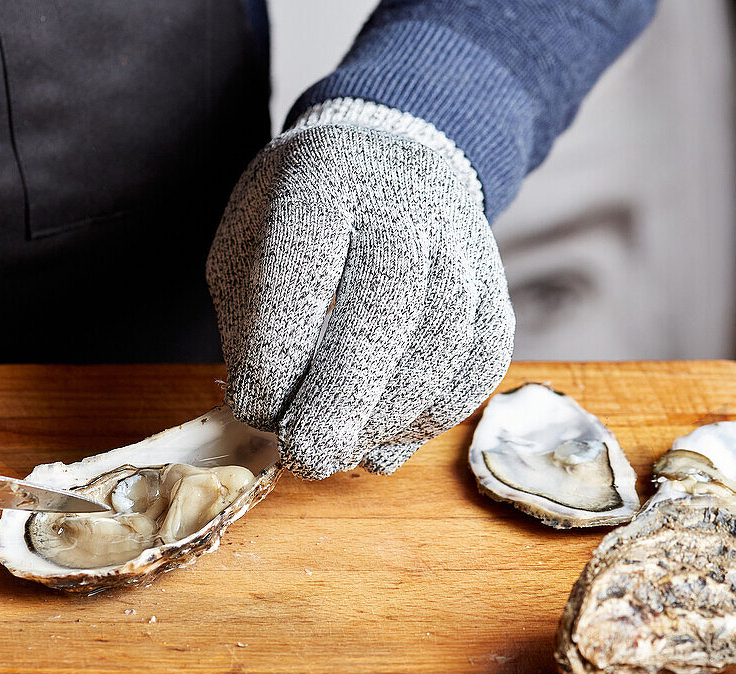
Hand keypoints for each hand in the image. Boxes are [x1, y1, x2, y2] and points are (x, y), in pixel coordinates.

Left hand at [207, 124, 514, 479]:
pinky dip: (439, 411)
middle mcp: (402, 198)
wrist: (377, 155)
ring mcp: (458, 236)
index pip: (302, 274)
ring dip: (393, 413)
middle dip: (343, 399)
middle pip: (387, 305)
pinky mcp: (492, 277)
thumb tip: (273, 414)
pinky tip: (389, 439)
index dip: (277, 357)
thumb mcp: (243, 247)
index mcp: (321, 179)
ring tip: (346, 451)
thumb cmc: (290, 217)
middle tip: (308, 457)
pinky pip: (483, 355)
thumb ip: (249, 324)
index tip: (255, 407)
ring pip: (446, 337)